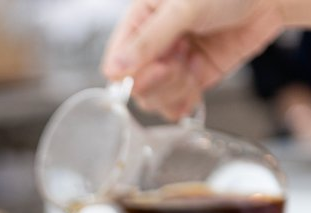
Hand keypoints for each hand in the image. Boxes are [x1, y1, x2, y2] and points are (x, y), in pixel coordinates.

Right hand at [102, 0, 286, 119]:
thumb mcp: (183, 7)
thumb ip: (149, 39)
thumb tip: (115, 69)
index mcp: (141, 19)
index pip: (116, 60)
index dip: (130, 73)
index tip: (157, 66)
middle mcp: (154, 45)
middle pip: (134, 85)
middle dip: (157, 81)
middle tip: (177, 64)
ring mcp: (174, 63)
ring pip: (154, 98)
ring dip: (173, 91)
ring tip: (192, 68)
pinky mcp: (195, 77)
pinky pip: (176, 104)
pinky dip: (183, 105)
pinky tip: (194, 91)